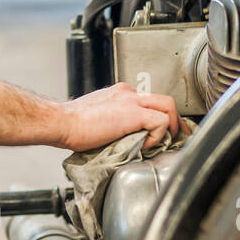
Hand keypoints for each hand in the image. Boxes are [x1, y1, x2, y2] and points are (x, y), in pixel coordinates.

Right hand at [58, 82, 186, 152]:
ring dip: (172, 127)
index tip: (164, 133)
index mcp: (120, 94)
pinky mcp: (133, 114)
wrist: (62, 122)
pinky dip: (158, 136)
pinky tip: (145, 145)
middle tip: (178, 137)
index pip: (151, 101)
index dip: (162, 117)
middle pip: (165, 101)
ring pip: (169, 106)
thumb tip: (126, 140)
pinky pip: (160, 121)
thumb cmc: (72, 126)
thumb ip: (115, 124)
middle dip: (176, 121)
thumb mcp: (98, 119)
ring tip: (166, 143)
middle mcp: (129, 93)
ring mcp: (132, 101)